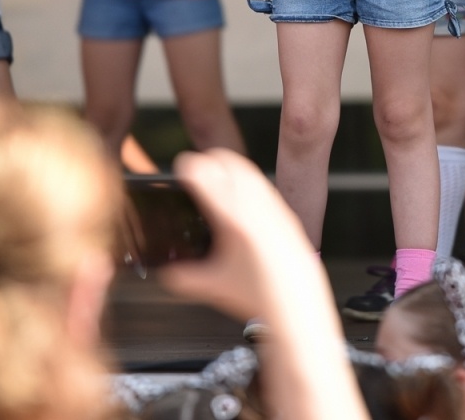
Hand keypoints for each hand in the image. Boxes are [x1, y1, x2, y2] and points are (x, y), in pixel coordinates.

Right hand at [158, 148, 326, 320]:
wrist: (299, 302)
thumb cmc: (260, 295)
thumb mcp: (213, 286)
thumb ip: (184, 278)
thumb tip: (165, 272)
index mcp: (234, 223)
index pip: (208, 179)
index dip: (191, 168)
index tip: (182, 166)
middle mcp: (256, 209)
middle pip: (231, 164)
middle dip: (211, 161)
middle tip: (195, 169)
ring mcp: (274, 208)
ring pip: (249, 171)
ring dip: (230, 167)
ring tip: (215, 174)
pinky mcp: (286, 213)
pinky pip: (263, 184)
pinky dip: (247, 180)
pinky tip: (241, 193)